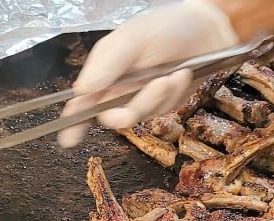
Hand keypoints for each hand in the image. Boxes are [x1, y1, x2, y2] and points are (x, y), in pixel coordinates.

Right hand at [57, 0, 237, 147]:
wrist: (205, 30)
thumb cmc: (165, 27)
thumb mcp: (131, 39)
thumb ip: (107, 65)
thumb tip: (83, 90)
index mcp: (103, 71)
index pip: (82, 102)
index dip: (73, 122)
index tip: (68, 139)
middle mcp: (119, 88)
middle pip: (113, 116)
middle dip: (138, 104)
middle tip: (157, 84)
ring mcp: (141, 98)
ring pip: (141, 115)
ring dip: (161, 95)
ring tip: (174, 72)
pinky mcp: (162, 104)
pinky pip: (162, 111)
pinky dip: (175, 93)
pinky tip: (182, 75)